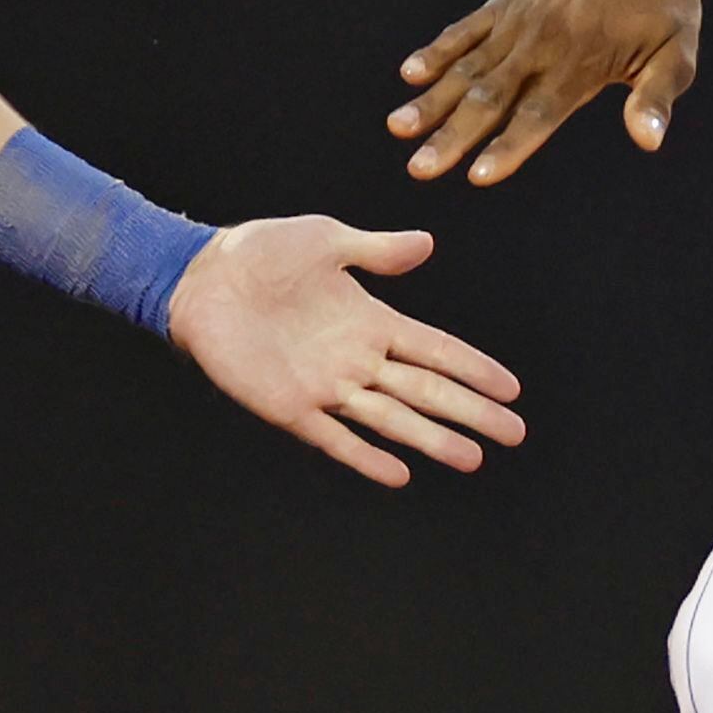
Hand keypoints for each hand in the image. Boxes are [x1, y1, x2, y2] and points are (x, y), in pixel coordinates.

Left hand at [165, 218, 523, 488]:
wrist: (199, 277)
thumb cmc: (259, 252)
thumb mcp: (325, 240)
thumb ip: (377, 250)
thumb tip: (428, 242)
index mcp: (369, 319)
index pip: (434, 349)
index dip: (472, 368)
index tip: (511, 389)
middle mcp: (355, 359)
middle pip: (425, 390)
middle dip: (470, 412)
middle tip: (513, 433)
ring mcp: (325, 386)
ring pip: (392, 418)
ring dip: (431, 439)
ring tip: (472, 458)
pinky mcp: (290, 406)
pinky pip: (335, 438)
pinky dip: (366, 456)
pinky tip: (400, 472)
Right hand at [387, 0, 702, 186]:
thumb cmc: (663, 4)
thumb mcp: (677, 53)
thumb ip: (656, 99)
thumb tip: (648, 141)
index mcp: (581, 64)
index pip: (538, 114)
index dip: (508, 146)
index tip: (476, 175)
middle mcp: (541, 44)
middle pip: (489, 98)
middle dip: (451, 136)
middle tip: (418, 168)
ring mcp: (519, 21)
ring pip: (468, 67)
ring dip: (431, 99)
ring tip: (397, 127)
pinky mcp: (508, 2)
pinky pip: (466, 29)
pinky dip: (438, 50)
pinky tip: (410, 72)